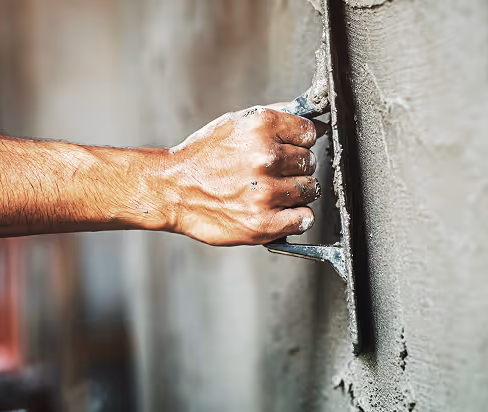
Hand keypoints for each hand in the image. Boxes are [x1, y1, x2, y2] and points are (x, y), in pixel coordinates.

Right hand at [163, 105, 323, 245]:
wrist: (171, 190)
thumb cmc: (202, 157)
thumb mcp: (235, 124)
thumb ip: (275, 117)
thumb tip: (315, 118)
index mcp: (261, 127)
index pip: (309, 132)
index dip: (299, 141)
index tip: (288, 148)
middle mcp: (266, 158)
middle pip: (309, 162)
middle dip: (294, 167)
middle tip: (271, 172)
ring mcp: (266, 193)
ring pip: (309, 190)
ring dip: (295, 192)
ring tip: (269, 191)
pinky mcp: (264, 223)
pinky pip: (304, 219)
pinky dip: (295, 218)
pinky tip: (276, 210)